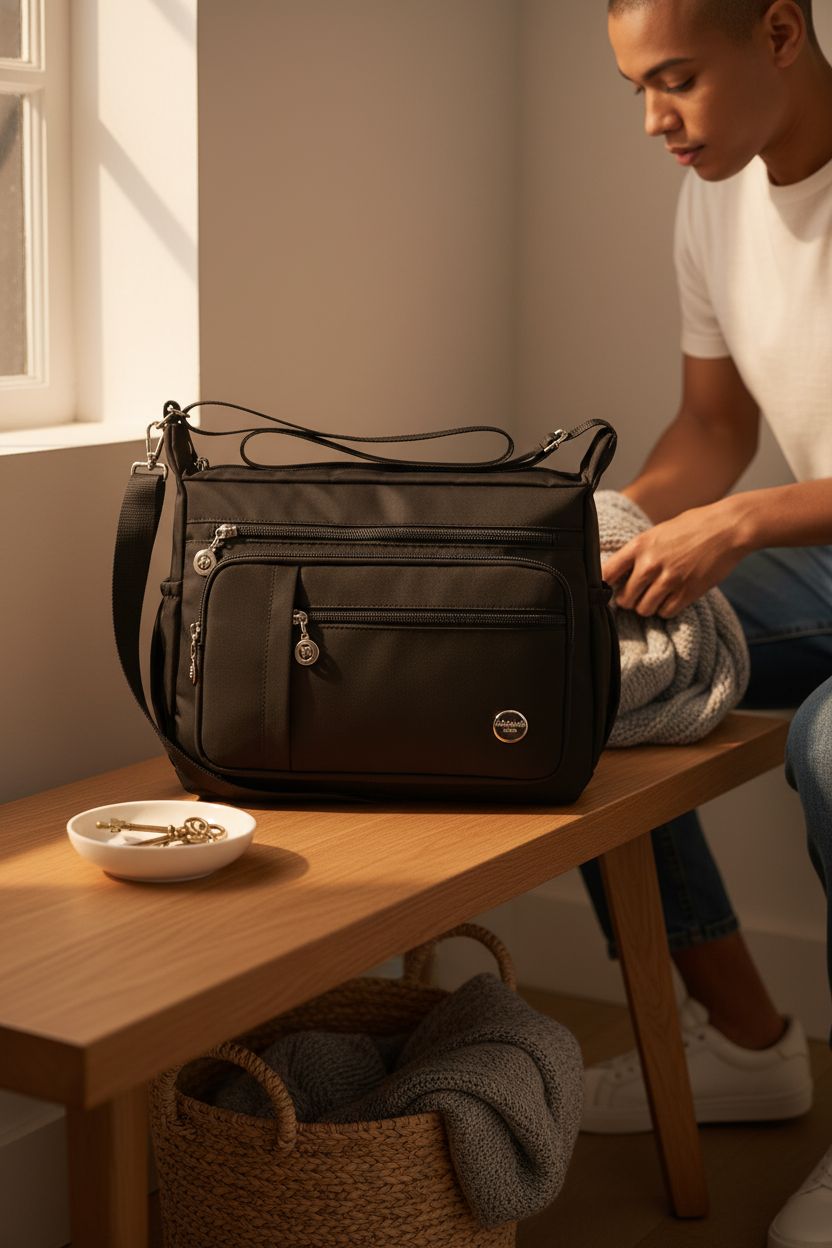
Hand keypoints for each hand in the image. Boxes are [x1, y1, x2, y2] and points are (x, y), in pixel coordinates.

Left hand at [601, 500, 749, 617]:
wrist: (728, 527)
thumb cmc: (694, 526)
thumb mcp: (659, 531)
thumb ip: (640, 551)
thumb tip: (620, 571)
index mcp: (640, 545)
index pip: (607, 574)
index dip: (606, 585)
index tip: (611, 588)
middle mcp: (650, 563)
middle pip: (625, 598)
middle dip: (629, 600)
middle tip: (638, 595)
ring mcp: (670, 579)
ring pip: (644, 609)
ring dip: (648, 607)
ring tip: (655, 597)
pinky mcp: (688, 592)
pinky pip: (666, 612)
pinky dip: (666, 609)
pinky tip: (671, 599)